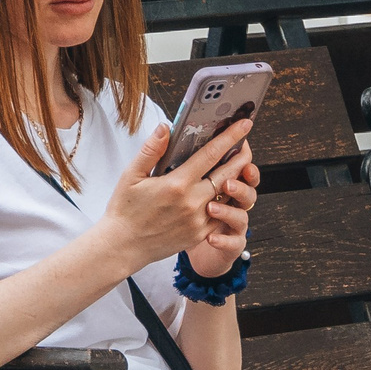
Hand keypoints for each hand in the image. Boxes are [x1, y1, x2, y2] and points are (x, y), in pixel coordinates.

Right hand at [101, 117, 257, 276]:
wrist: (123, 246)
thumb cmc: (125, 209)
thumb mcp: (131, 175)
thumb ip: (151, 150)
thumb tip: (165, 127)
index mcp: (177, 184)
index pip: (211, 154)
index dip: (230, 137)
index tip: (244, 123)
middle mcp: (192, 202)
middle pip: (228, 174)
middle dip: (242, 156)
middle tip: (247, 143)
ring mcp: (199, 220)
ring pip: (228, 194)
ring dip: (237, 179)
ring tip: (239, 165)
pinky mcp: (200, 234)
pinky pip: (222, 215)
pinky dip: (228, 201)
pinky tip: (226, 190)